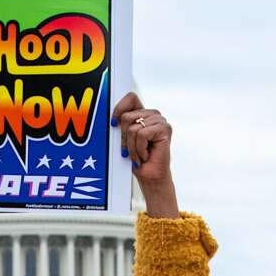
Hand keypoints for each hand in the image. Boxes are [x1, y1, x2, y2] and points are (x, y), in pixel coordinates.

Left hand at [111, 91, 177, 216]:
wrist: (150, 178)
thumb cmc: (136, 161)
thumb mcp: (124, 140)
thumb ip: (121, 126)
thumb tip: (111, 118)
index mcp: (143, 114)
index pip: (131, 98)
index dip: (119, 108)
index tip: (113, 124)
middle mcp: (153, 114)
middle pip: (127, 116)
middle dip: (124, 138)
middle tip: (130, 151)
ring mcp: (160, 120)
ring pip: (133, 128)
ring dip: (132, 147)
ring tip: (139, 155)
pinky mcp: (165, 129)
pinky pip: (142, 134)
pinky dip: (140, 149)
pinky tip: (145, 155)